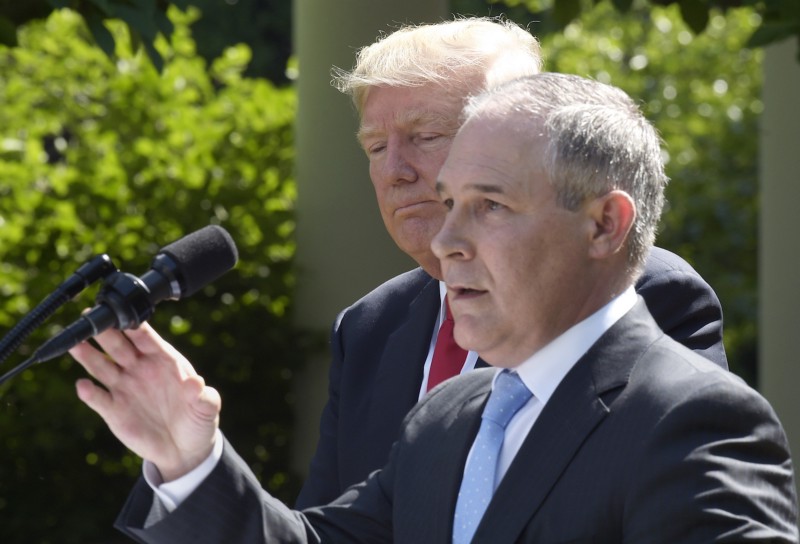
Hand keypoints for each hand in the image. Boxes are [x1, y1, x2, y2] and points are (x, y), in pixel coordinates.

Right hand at [69, 322, 220, 481]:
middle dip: (105, 330)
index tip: (122, 311)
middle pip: (119, 345)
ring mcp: (125, 388)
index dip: (133, 323)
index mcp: (164, 360)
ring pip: (102, 366)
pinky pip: (98, 398)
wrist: (183, 449)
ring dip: (88, 355)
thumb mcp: (207, 408)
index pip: (145, 337)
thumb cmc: (197, 420)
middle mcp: (140, 368)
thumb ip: (204, 397)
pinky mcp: (114, 410)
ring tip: (74, 343)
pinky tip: (83, 386)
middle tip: (90, 316)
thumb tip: (196, 384)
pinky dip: (89, 392)